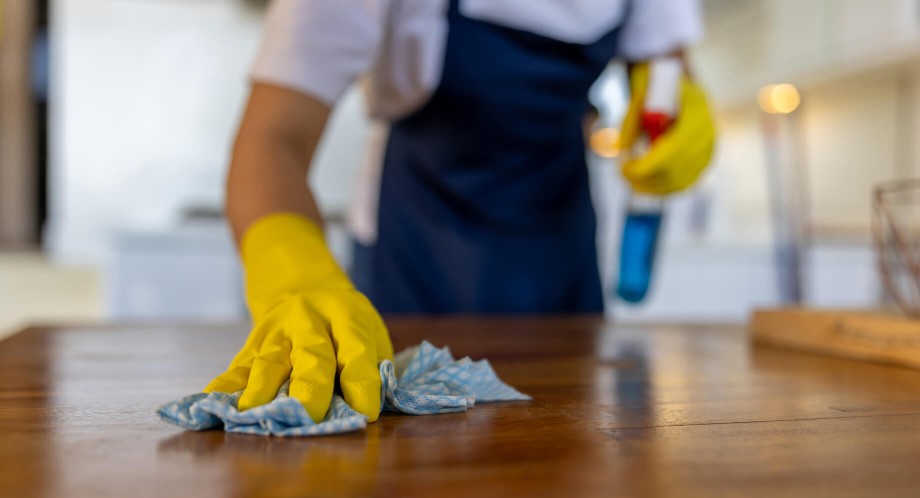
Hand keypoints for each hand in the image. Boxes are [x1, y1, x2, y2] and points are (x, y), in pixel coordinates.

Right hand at [204, 213, 393, 422]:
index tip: (365, 412)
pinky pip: (238, 366)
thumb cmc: (344, 322)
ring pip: (270, 360)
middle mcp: (311, 320)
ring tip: (253, 413)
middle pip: (311, 355)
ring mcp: (278, 331)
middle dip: (310, 387)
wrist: (301, 283)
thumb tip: (368, 407)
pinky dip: (225, 386)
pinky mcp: (253, 343)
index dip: (362, 382)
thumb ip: (373, 366)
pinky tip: (212, 402)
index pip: (356, 351)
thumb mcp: (368, 331)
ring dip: (261, 388)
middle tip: (309, 416)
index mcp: (347, 316)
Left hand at [619, 63, 715, 195]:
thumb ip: (631, 119)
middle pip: (678, 168)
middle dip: (647, 177)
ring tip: (631, 182)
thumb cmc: (655, 83)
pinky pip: (687, 182)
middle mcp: (709, 129)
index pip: (674, 149)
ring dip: (653, 186)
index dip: (648, 165)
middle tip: (623, 175)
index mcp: (697, 108)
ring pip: (682, 180)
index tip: (624, 168)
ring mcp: (710, 146)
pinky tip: (645, 186)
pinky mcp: (705, 158)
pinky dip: (664, 188)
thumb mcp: (640, 91)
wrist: (675, 80)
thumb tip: (622, 149)